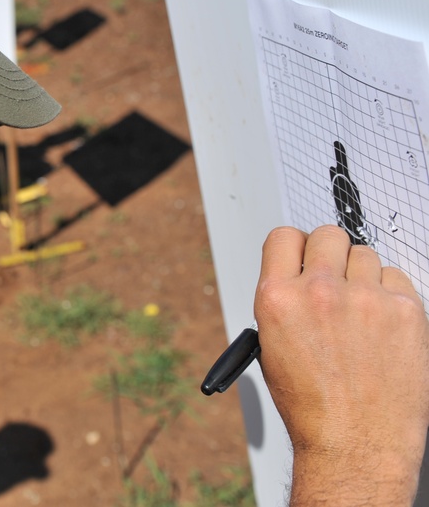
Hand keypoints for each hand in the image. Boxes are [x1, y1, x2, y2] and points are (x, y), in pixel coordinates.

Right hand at [254, 225, 428, 504]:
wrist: (355, 445)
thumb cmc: (313, 407)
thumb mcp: (273, 348)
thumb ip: (285, 303)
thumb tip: (299, 277)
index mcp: (278, 299)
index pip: (284, 237)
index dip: (294, 247)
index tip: (302, 255)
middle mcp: (320, 292)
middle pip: (328, 234)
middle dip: (330, 253)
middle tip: (335, 278)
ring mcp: (365, 299)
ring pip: (365, 255)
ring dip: (362, 276)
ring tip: (361, 312)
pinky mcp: (405, 310)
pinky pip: (397, 278)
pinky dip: (391, 295)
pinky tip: (382, 325)